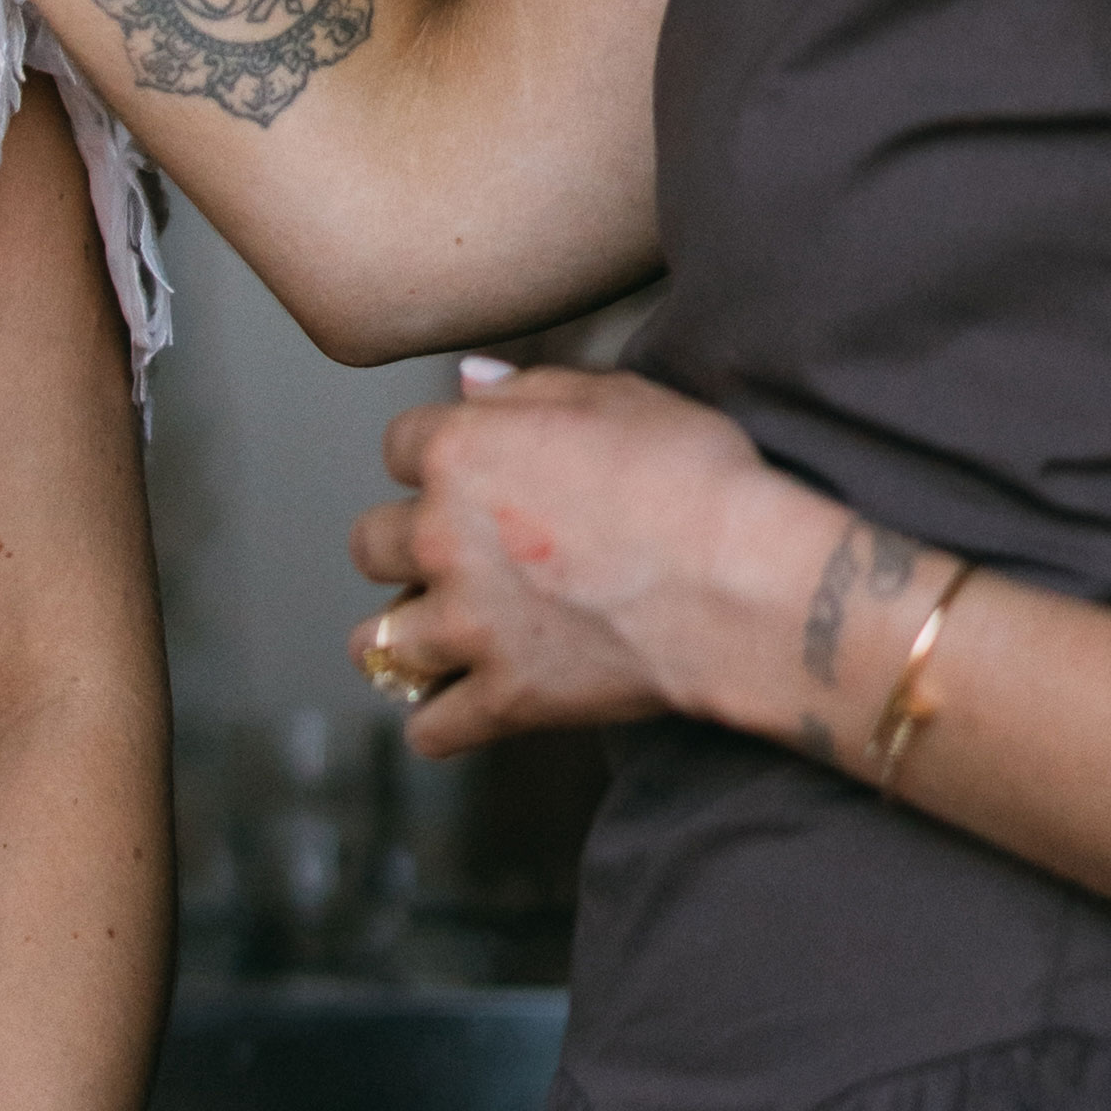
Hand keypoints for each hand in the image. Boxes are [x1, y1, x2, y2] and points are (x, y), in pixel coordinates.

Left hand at [351, 364, 814, 749]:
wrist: (739, 582)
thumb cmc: (693, 477)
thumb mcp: (619, 397)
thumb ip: (529, 388)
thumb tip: (470, 382)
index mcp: (463, 452)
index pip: (399, 445)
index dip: (435, 455)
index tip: (468, 472)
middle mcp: (444, 537)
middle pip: (370, 542)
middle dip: (404, 545)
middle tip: (450, 554)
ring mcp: (469, 625)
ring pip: (376, 642)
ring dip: (401, 636)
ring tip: (437, 634)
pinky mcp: (506, 698)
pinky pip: (430, 727)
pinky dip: (439, 721)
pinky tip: (460, 705)